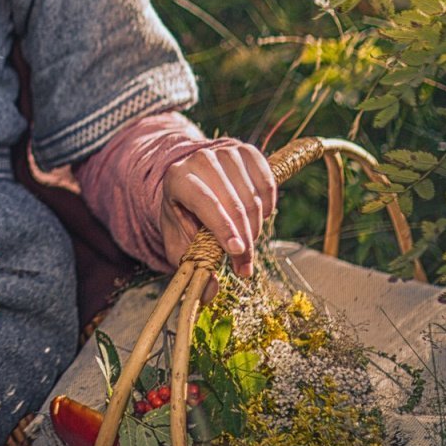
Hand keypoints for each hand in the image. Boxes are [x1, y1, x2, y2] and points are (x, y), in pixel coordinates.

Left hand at [157, 140, 277, 304]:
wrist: (191, 183)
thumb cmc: (185, 217)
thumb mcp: (180, 244)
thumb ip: (192, 267)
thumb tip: (209, 294)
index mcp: (177, 178)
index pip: (204, 201)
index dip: (223, 228)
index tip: (238, 252)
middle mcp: (200, 159)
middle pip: (232, 202)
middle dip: (243, 239)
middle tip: (244, 265)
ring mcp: (225, 152)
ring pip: (252, 195)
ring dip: (255, 227)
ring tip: (246, 243)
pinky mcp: (248, 151)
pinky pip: (268, 183)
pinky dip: (268, 206)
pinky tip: (259, 218)